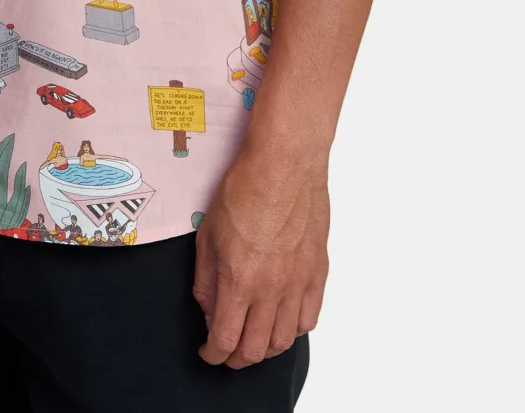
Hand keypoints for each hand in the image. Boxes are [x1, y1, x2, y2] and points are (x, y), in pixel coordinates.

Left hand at [193, 144, 328, 367]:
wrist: (284, 165)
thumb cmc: (244, 190)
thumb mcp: (208, 234)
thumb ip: (207, 279)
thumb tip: (209, 308)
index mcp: (240, 281)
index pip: (226, 340)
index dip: (214, 354)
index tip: (207, 352)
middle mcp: (272, 290)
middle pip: (256, 349)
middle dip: (237, 359)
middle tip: (227, 351)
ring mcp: (299, 283)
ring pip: (285, 340)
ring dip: (266, 349)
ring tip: (254, 341)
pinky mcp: (318, 272)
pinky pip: (310, 318)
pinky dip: (294, 330)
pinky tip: (283, 322)